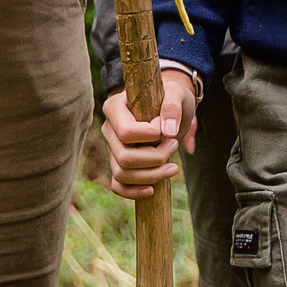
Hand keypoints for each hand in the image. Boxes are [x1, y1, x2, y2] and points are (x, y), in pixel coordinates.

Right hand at [100, 70, 199, 199]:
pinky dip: (133, 192)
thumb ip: (172, 107)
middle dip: (154, 158)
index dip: (150, 135)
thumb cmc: (172, 98)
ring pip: (121, 174)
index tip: (167, 128)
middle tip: (175, 145)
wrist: (171, 108)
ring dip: (151, 175)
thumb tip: (168, 131)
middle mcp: (109, 129)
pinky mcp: (119, 164)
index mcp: (115, 107)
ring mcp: (112, 148)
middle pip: (124, 156)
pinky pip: (118, 186)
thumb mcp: (177, 94)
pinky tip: (152, 190)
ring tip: (173, 168)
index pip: (126, 132)